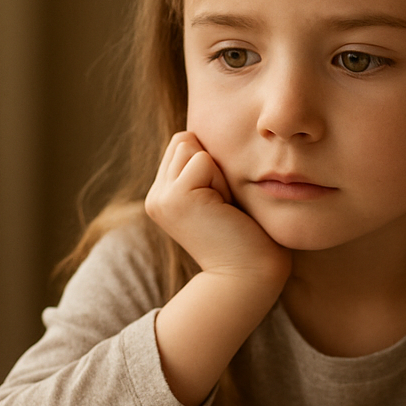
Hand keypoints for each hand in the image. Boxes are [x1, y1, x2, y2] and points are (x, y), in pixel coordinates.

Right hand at [144, 132, 289, 284]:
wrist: (248, 275)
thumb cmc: (247, 235)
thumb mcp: (219, 194)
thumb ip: (205, 169)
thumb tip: (205, 131)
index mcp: (164, 194)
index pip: (184, 143)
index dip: (212, 163)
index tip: (222, 201)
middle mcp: (156, 195)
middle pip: (185, 139)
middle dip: (213, 164)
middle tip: (224, 205)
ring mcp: (161, 198)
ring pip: (191, 146)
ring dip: (217, 172)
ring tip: (223, 207)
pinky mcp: (174, 198)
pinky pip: (203, 160)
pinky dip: (221, 181)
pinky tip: (223, 210)